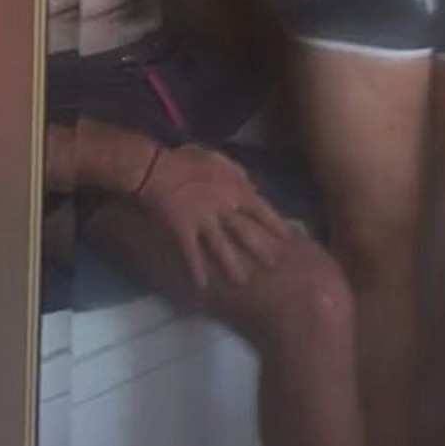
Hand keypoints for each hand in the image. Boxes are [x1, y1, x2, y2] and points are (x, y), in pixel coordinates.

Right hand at [138, 144, 290, 291]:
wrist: (156, 168)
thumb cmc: (188, 160)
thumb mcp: (220, 160)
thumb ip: (239, 175)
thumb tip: (255, 189)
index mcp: (233, 188)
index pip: (260, 209)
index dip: (275, 224)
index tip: (288, 238)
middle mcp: (222, 207)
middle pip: (246, 232)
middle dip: (261, 249)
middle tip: (275, 266)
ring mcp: (203, 220)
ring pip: (222, 246)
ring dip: (232, 265)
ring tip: (243, 280)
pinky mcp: (183, 230)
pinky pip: (191, 253)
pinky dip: (196, 270)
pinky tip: (202, 285)